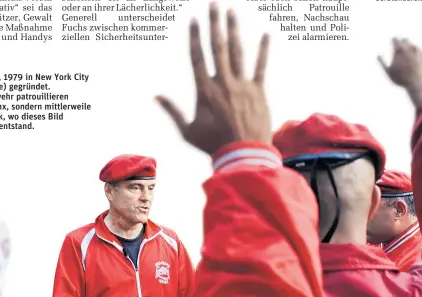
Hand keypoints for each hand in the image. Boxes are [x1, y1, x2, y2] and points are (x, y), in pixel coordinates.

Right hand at [157, 2, 272, 155]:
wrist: (243, 156)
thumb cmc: (213, 146)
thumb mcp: (188, 131)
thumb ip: (173, 111)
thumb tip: (156, 96)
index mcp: (205, 91)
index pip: (198, 58)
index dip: (195, 37)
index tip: (193, 20)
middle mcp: (223, 83)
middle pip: (217, 47)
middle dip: (214, 24)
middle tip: (214, 4)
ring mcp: (242, 86)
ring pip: (237, 52)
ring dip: (234, 30)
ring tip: (231, 12)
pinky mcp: (258, 92)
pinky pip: (261, 67)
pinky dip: (263, 51)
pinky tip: (265, 34)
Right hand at [378, 38, 421, 108]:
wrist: (418, 83)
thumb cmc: (401, 79)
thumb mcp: (388, 72)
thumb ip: (382, 62)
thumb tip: (378, 55)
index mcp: (399, 51)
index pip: (395, 40)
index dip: (393, 40)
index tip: (393, 41)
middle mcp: (409, 48)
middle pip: (405, 40)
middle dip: (402, 42)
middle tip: (400, 46)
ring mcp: (418, 51)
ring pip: (413, 45)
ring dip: (409, 48)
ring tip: (407, 56)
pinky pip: (419, 52)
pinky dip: (416, 54)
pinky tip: (414, 61)